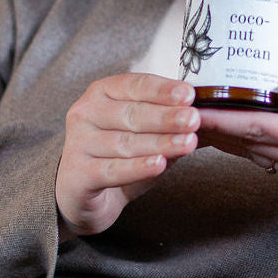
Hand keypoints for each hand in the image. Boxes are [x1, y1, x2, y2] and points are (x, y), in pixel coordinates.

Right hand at [55, 73, 198, 236]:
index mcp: (102, 92)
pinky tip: (159, 165)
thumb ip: (166, 123)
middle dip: (166, 117)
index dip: (162, 90)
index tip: (189, 94)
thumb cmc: (118, 153)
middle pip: (131, 113)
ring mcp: (77, 143)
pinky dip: (138, 167)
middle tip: (193, 119)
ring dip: (160, 143)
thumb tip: (199, 116)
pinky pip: (112, 170)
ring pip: (125, 143)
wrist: (84, 193)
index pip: (134, 85)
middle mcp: (85, 112)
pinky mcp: (77, 174)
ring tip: (187, 143)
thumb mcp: (142, 132)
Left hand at [195, 77, 277, 194]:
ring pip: (257, 154)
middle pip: (250, 142)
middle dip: (214, 128)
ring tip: (198, 120)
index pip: (258, 125)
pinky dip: (247, 147)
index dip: (223, 118)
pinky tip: (234, 135)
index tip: (196, 106)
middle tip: (183, 110)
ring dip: (226, 140)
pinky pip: (271, 161)